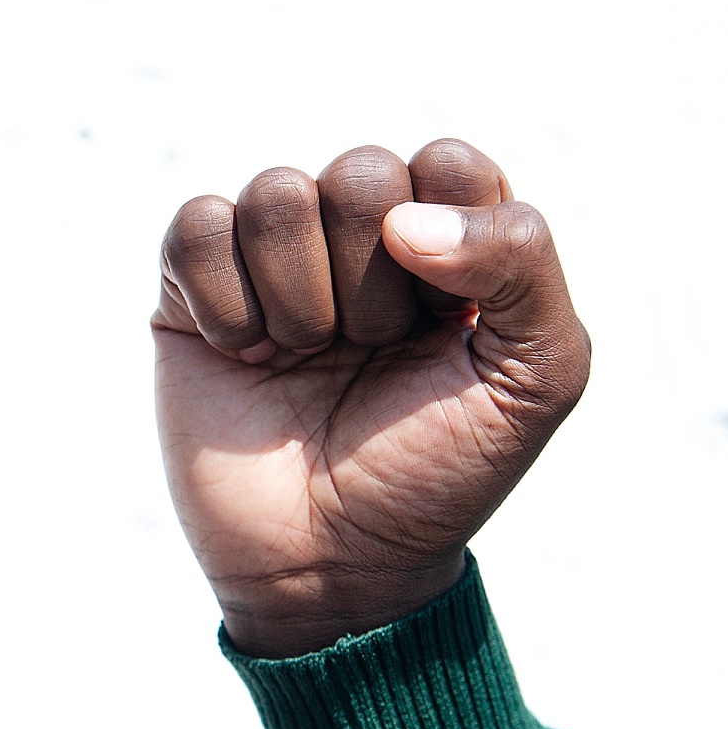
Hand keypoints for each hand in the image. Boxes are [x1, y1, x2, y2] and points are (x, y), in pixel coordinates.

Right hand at [153, 140, 589, 657]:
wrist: (331, 565)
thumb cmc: (436, 472)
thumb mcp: (537, 376)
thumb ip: (522, 261)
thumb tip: (405, 219)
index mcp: (447, 241)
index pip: (447, 162)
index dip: (449, 243)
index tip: (441, 325)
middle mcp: (357, 238)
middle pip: (360, 173)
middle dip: (371, 285)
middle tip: (368, 353)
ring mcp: (271, 260)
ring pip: (276, 194)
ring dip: (298, 300)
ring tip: (304, 359)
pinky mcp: (191, 288)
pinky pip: (197, 228)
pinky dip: (226, 303)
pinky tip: (244, 357)